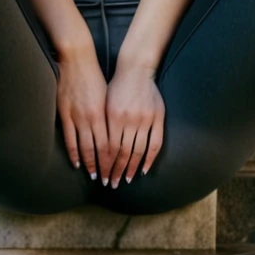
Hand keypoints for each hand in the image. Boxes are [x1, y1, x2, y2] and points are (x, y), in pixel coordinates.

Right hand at [55, 48, 111, 181]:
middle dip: (106, 167)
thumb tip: (118, 133)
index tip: (121, 171)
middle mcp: (93, 118)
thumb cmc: (96, 76)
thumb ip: (112, 115)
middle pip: (102, 150)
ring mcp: (77, 117)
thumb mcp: (109, 95)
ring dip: (90, 164)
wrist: (77, 60)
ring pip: (86, 148)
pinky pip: (69, 139)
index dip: (117, 160)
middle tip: (110, 181)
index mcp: (106, 113)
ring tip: (95, 176)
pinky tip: (76, 163)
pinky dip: (74, 153)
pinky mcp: (65, 114)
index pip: (114, 144)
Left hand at [104, 62, 164, 186]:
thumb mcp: (104, 103)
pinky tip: (144, 169)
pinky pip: (155, 143)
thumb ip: (103, 125)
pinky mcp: (157, 118)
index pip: (108, 149)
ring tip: (126, 179)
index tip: (102, 177)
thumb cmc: (116, 86)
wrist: (136, 70)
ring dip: (131, 168)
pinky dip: (149, 159)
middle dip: (116, 171)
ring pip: (137, 151)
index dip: (106, 165)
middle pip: (122, 153)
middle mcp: (129, 121)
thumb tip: (98, 148)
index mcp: (113, 117)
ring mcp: (144, 120)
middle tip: (112, 184)